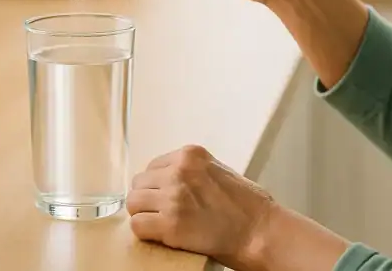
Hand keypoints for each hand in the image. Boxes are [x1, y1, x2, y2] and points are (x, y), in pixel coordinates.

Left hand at [127, 145, 274, 269]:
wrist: (258, 230)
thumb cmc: (245, 205)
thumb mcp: (217, 170)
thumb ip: (191, 171)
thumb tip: (165, 181)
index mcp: (190, 155)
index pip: (152, 166)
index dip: (156, 185)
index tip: (164, 197)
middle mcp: (179, 171)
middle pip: (139, 183)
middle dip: (147, 199)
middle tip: (161, 213)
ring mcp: (173, 197)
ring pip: (133, 203)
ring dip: (144, 215)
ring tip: (160, 224)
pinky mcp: (170, 224)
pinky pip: (138, 225)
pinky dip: (145, 233)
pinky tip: (161, 235)